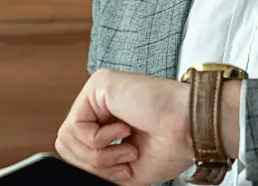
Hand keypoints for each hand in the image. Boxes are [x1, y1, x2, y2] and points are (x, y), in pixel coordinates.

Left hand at [56, 68, 233, 185]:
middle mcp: (101, 104)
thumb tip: (72, 174)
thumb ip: (96, 166)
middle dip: (94, 163)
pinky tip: (125, 131)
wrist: (190, 130)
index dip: (93, 166)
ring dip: (100, 154)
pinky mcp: (99, 84)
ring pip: (68, 137)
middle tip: (125, 157)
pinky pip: (76, 126)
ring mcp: (99, 92)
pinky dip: (100, 140)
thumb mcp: (123, 168)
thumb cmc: (171, 146)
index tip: (122, 169)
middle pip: (67, 144)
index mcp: (108, 120)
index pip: (75, 148)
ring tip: (127, 147)